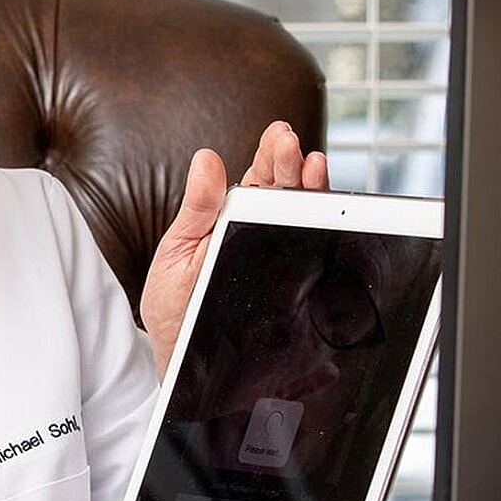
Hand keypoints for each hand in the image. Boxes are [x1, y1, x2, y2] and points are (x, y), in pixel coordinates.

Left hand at [141, 120, 329, 370]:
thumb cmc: (177, 312)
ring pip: (305, 222)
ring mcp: (280, 263)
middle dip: (292, 166)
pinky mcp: (295, 292)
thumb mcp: (177, 254)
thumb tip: (205, 160)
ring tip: (312, 165)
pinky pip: (315, 261)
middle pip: (286, 196)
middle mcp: (261, 239)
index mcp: (232, 222)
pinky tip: (321, 211)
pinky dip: (323, 234)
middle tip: (290, 143)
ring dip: (311, 191)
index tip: (279, 135)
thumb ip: (196, 210)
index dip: (271, 158)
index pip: (258, 183)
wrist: (183, 365)